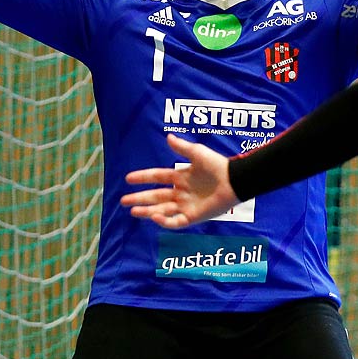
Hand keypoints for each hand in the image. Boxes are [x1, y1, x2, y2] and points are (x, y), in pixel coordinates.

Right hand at [120, 134, 238, 227]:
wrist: (233, 181)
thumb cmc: (218, 166)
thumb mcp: (198, 153)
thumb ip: (182, 148)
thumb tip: (168, 137)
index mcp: (181, 177)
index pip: (157, 177)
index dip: (143, 178)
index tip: (128, 178)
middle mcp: (181, 192)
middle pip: (155, 196)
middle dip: (139, 199)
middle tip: (124, 201)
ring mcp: (186, 206)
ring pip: (162, 210)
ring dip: (147, 211)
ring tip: (133, 211)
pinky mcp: (193, 217)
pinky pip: (176, 221)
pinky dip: (165, 220)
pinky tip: (155, 215)